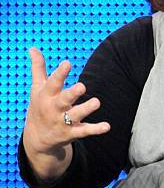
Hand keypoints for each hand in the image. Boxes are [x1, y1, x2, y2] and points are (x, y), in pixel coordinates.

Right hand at [23, 47, 109, 168]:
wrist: (37, 139)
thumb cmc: (39, 107)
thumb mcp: (37, 88)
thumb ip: (38, 68)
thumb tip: (33, 48)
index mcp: (46, 96)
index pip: (52, 83)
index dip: (59, 73)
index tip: (67, 63)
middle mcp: (54, 109)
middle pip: (63, 100)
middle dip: (72, 94)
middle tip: (82, 87)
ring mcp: (63, 122)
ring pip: (75, 115)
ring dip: (86, 109)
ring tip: (97, 102)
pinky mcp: (72, 133)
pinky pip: (84, 131)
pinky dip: (96, 129)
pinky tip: (107, 126)